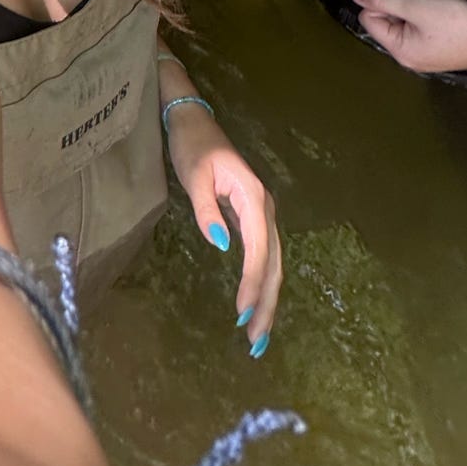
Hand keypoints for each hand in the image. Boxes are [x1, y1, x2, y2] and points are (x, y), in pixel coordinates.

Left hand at [165, 102, 281, 350]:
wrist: (194, 123)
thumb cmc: (193, 147)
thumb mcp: (195, 175)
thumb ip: (206, 209)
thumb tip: (221, 244)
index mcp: (254, 197)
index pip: (258, 248)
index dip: (252, 281)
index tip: (241, 313)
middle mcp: (265, 209)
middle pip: (273, 264)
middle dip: (266, 303)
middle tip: (256, 342)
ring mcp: (261, 214)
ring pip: (272, 264)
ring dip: (267, 299)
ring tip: (258, 336)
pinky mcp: (253, 220)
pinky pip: (264, 257)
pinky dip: (261, 284)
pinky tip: (255, 304)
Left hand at [350, 0, 466, 72]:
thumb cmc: (457, 22)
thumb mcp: (418, 7)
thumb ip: (384, 0)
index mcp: (400, 51)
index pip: (369, 20)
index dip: (379, 2)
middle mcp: (408, 59)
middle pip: (385, 24)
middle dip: (395, 8)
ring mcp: (424, 57)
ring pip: (402, 26)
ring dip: (410, 12)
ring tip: (427, 5)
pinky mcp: (437, 51)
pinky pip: (418, 32)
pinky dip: (422, 20)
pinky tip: (436, 13)